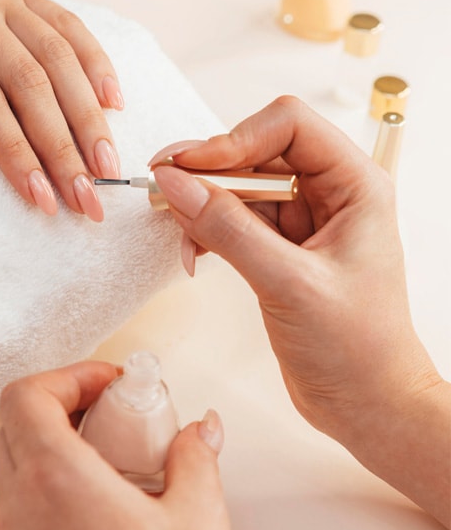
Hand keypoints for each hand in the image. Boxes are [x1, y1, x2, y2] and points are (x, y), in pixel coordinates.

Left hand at [0, 0, 123, 221]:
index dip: (19, 153)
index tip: (44, 201)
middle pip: (32, 80)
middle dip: (66, 148)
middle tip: (89, 200)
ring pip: (59, 57)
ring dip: (89, 117)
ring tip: (108, 170)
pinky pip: (69, 26)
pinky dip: (96, 64)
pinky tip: (114, 104)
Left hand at [0, 361, 246, 529]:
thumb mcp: (200, 520)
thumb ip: (194, 456)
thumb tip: (198, 428)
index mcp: (59, 483)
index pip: (24, 396)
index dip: (66, 376)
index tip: (108, 385)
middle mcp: (22, 512)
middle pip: (16, 426)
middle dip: (63, 406)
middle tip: (114, 414)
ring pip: (13, 467)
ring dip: (53, 446)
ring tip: (113, 459)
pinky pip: (19, 510)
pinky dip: (48, 488)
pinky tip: (100, 506)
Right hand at [151, 97, 448, 525]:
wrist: (366, 404)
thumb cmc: (355, 348)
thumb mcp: (289, 283)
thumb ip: (229, 229)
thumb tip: (175, 183)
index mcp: (355, 184)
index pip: (289, 125)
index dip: (235, 137)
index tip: (190, 166)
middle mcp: (329, 193)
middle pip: (256, 150)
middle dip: (208, 169)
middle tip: (163, 187)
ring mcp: (302, 221)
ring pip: (239, 186)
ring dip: (202, 203)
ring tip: (177, 231)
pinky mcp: (278, 248)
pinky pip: (233, 220)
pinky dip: (206, 231)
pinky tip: (192, 254)